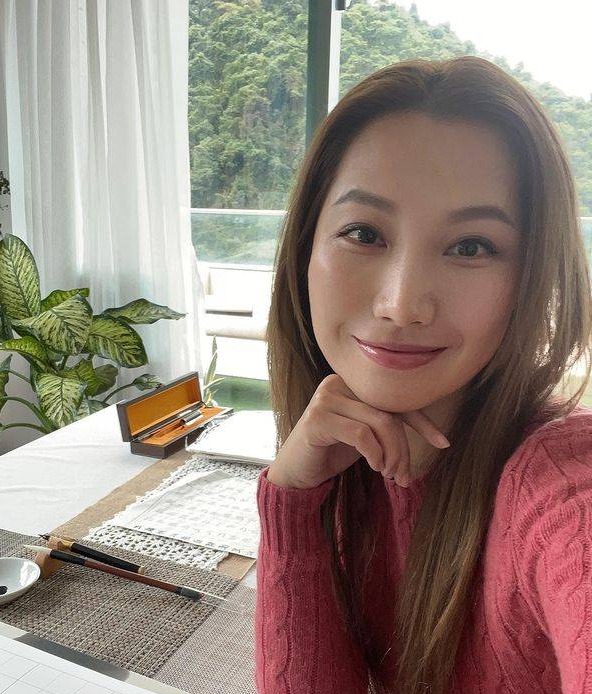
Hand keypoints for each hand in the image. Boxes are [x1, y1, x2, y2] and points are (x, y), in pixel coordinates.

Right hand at [267, 373, 450, 488]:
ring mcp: (325, 398)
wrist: (296, 472)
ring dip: (392, 454)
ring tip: (390, 474)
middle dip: (404, 447)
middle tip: (403, 476)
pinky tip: (375, 467)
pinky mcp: (317, 419)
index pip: (394, 399)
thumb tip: (438, 436)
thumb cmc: (331, 452)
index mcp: (350, 382)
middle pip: (389, 411)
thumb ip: (387, 424)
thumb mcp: (366, 435)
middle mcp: (337, 383)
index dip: (421, 421)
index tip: (442, 443)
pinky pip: (361, 434)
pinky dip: (375, 453)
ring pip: (379, 422)